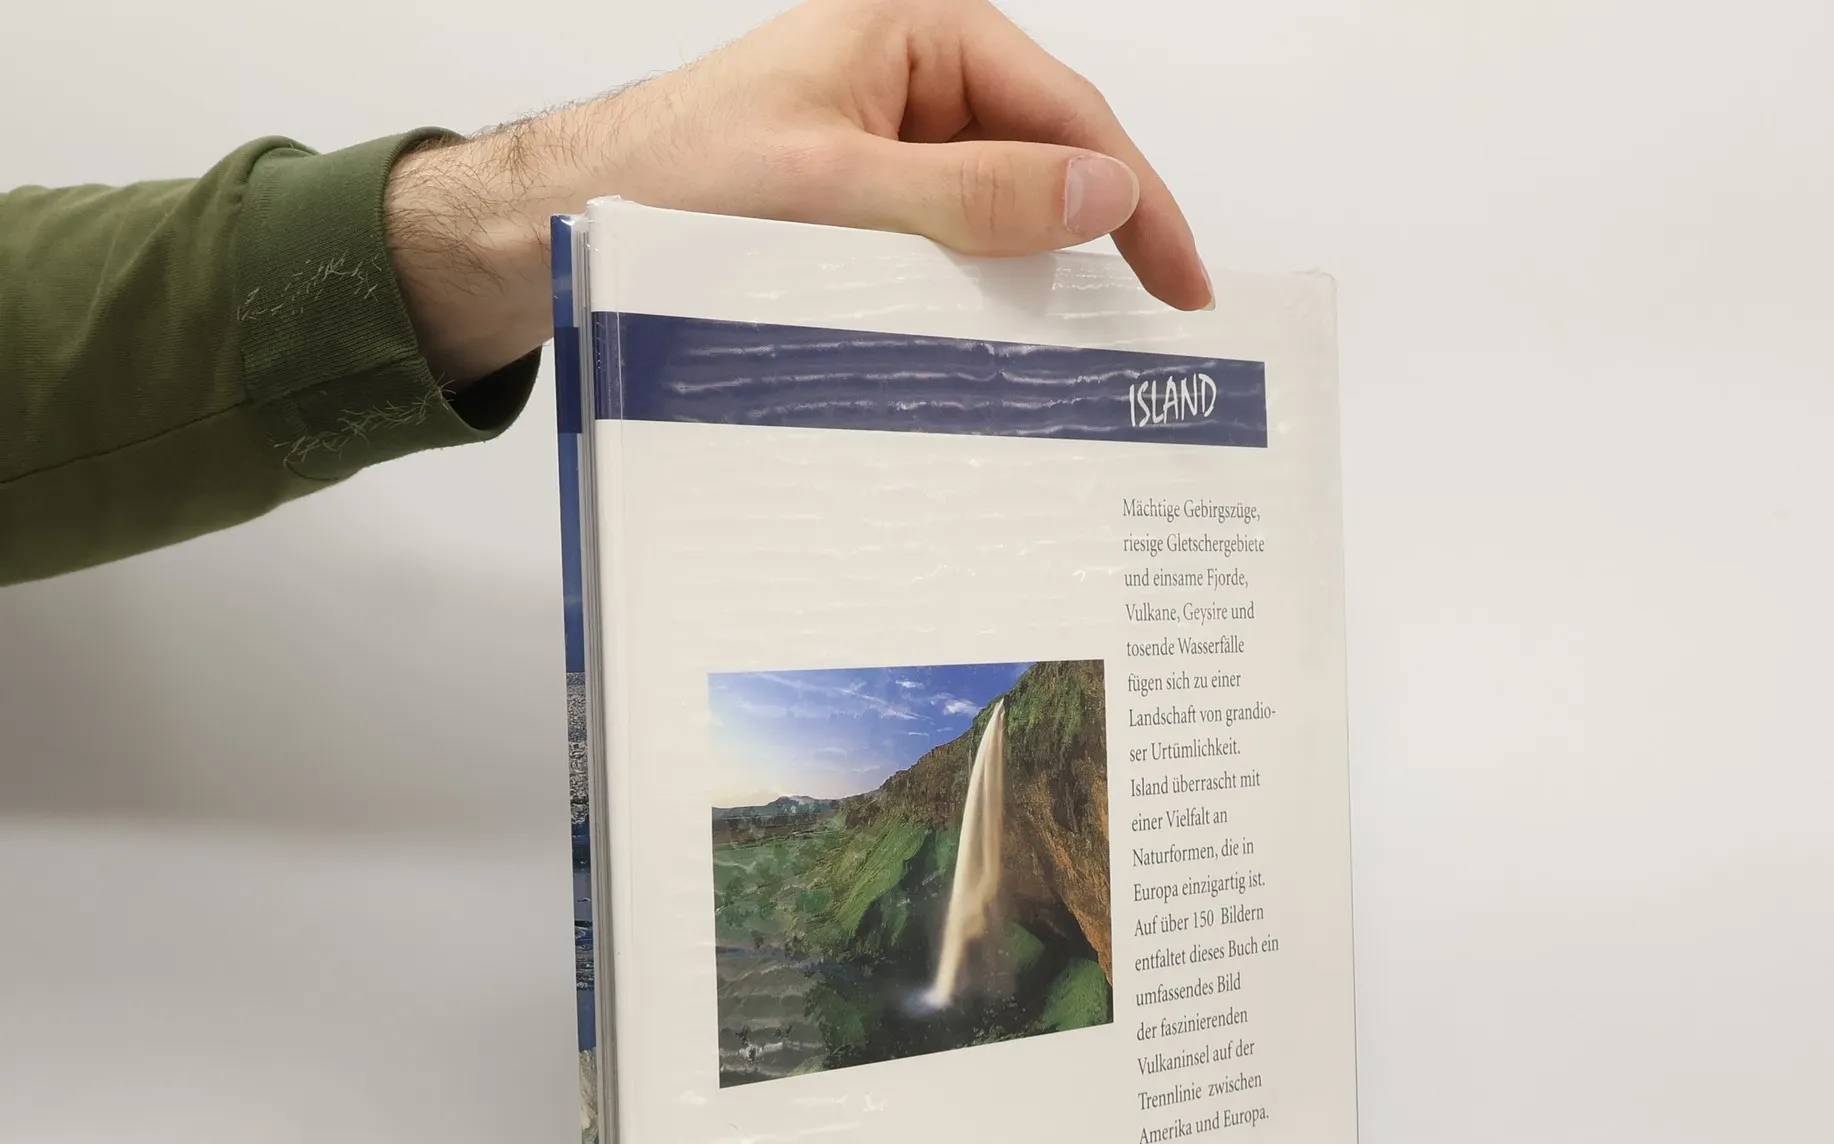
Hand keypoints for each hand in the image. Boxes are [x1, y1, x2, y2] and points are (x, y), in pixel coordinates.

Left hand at [387, 0, 1212, 386]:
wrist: (579, 222)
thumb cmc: (677, 183)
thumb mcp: (843, 189)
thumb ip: (978, 192)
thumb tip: (1104, 192)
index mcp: (919, 33)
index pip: (1069, 114)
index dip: (1139, 201)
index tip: (1184, 283)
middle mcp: (913, 76)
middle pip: (1048, 156)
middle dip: (1103, 239)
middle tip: (1155, 329)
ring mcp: (891, 138)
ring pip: (1003, 208)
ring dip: (1040, 274)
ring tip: (1088, 350)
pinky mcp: (866, 197)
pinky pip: (951, 242)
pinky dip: (982, 291)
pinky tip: (1000, 341)